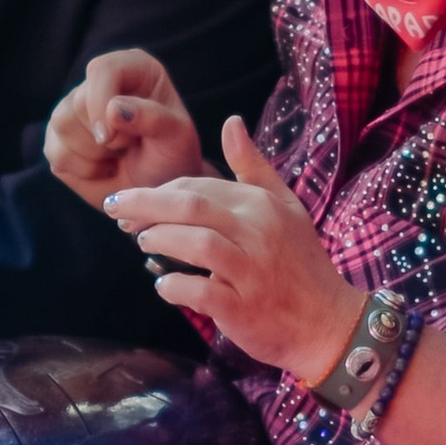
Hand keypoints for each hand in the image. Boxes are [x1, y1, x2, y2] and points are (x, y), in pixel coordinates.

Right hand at [45, 48, 207, 205]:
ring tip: (119, 155)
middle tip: (130, 146)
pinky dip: (84, 171)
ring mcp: (73, 108)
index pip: (102, 70)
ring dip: (95, 154)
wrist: (159, 185)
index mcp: (132, 67)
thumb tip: (113, 109)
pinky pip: (57, 154)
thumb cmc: (172, 155)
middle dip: (106, 137)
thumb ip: (153, 118)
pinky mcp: (58, 137)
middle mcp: (98, 82)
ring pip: (62, 125)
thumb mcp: (177, 137)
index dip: (100, 103)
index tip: (111, 137)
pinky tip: (105, 168)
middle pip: (77, 103)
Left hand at [103, 115, 360, 380]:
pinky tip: (164, 284)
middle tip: (116, 212)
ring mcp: (251, 271)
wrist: (328, 323)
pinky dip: (174, 286)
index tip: (135, 201)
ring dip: (159, 240)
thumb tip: (230, 121)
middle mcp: (258, 232)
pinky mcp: (243, 308)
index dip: (161, 190)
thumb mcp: (285, 206)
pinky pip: (200, 291)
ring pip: (196, 243)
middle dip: (144, 205)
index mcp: (262, 205)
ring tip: (141, 242)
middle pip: (191, 206)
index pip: (200, 185)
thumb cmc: (301, 264)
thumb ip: (253, 166)